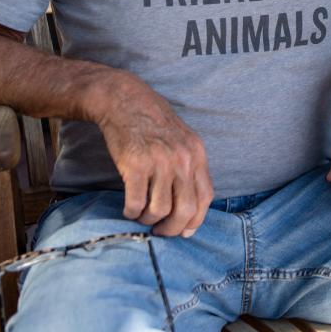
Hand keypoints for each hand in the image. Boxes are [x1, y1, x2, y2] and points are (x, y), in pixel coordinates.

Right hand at [93, 75, 212, 237]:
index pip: (206, 197)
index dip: (196, 219)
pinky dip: (131, 212)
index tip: (185, 231)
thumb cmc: (152, 124)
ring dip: (148, 220)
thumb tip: (190, 205)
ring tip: (141, 215)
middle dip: (171, 228)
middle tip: (159, 230)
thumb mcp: (182, 140)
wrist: (125, 101)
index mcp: (197, 154)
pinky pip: (136, 203)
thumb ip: (189, 167)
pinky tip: (129, 208)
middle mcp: (182, 159)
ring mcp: (159, 162)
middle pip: (185, 209)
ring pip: (159, 210)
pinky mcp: (135, 165)